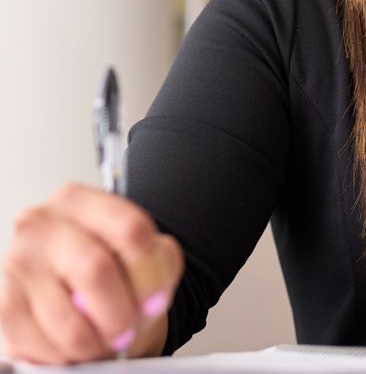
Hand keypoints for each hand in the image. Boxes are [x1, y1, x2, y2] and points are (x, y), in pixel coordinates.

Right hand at [0, 183, 182, 363]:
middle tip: (130, 329)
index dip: (150, 273)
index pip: (129, 229)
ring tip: (107, 339)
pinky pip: (42, 345)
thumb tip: (152, 295)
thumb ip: (161, 260)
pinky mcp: (4, 304)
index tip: (157, 300)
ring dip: (97, 341)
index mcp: (80, 200)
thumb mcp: (145, 250)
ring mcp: (18, 264)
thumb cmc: (110, 263)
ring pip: (69, 319)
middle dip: (122, 312)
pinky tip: (80, 344)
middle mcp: (42, 224)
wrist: (73, 286)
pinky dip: (69, 355)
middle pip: (96, 270)